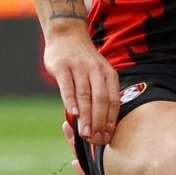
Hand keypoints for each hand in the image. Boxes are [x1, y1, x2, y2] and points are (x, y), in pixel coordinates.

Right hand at [43, 22, 118, 143]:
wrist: (66, 33)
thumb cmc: (82, 60)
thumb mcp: (98, 73)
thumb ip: (100, 93)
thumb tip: (101, 123)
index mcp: (108, 74)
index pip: (113, 101)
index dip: (110, 121)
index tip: (107, 138)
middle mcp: (96, 70)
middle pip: (101, 100)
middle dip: (99, 122)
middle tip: (96, 140)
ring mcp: (79, 67)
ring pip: (85, 95)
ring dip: (86, 116)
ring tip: (86, 133)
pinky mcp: (62, 66)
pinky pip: (68, 86)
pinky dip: (71, 100)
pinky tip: (73, 114)